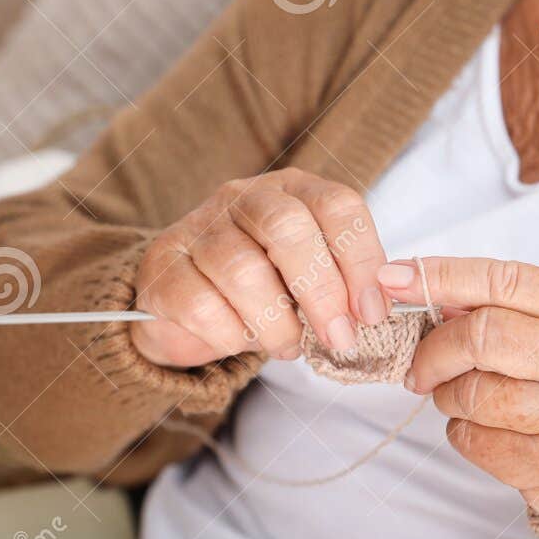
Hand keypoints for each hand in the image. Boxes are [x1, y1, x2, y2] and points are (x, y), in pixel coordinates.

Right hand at [131, 168, 388, 367]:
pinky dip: (232, 335)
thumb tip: (376, 309)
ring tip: (289, 347)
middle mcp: (244, 198)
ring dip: (276, 322)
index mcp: (293, 191)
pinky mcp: (162, 266)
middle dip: (321, 291)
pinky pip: (202, 305)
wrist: (187, 307)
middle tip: (338, 338)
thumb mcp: (310, 280)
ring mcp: (198, 227)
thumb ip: (344, 286)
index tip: (372, 312)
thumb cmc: (265, 290)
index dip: (362, 260)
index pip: (337, 206)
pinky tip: (242, 342)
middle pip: (288, 228)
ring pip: (243, 270)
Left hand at [384, 256, 538, 538]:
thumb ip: (527, 317)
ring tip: (465, 404)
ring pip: (472, 394)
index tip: (395, 278)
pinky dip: (466, 437)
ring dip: (449, 399)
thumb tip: (441, 297)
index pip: (507, 281)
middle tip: (421, 369)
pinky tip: (490, 436)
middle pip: (482, 335)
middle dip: (434, 351)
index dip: (441, 276)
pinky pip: (477, 443)